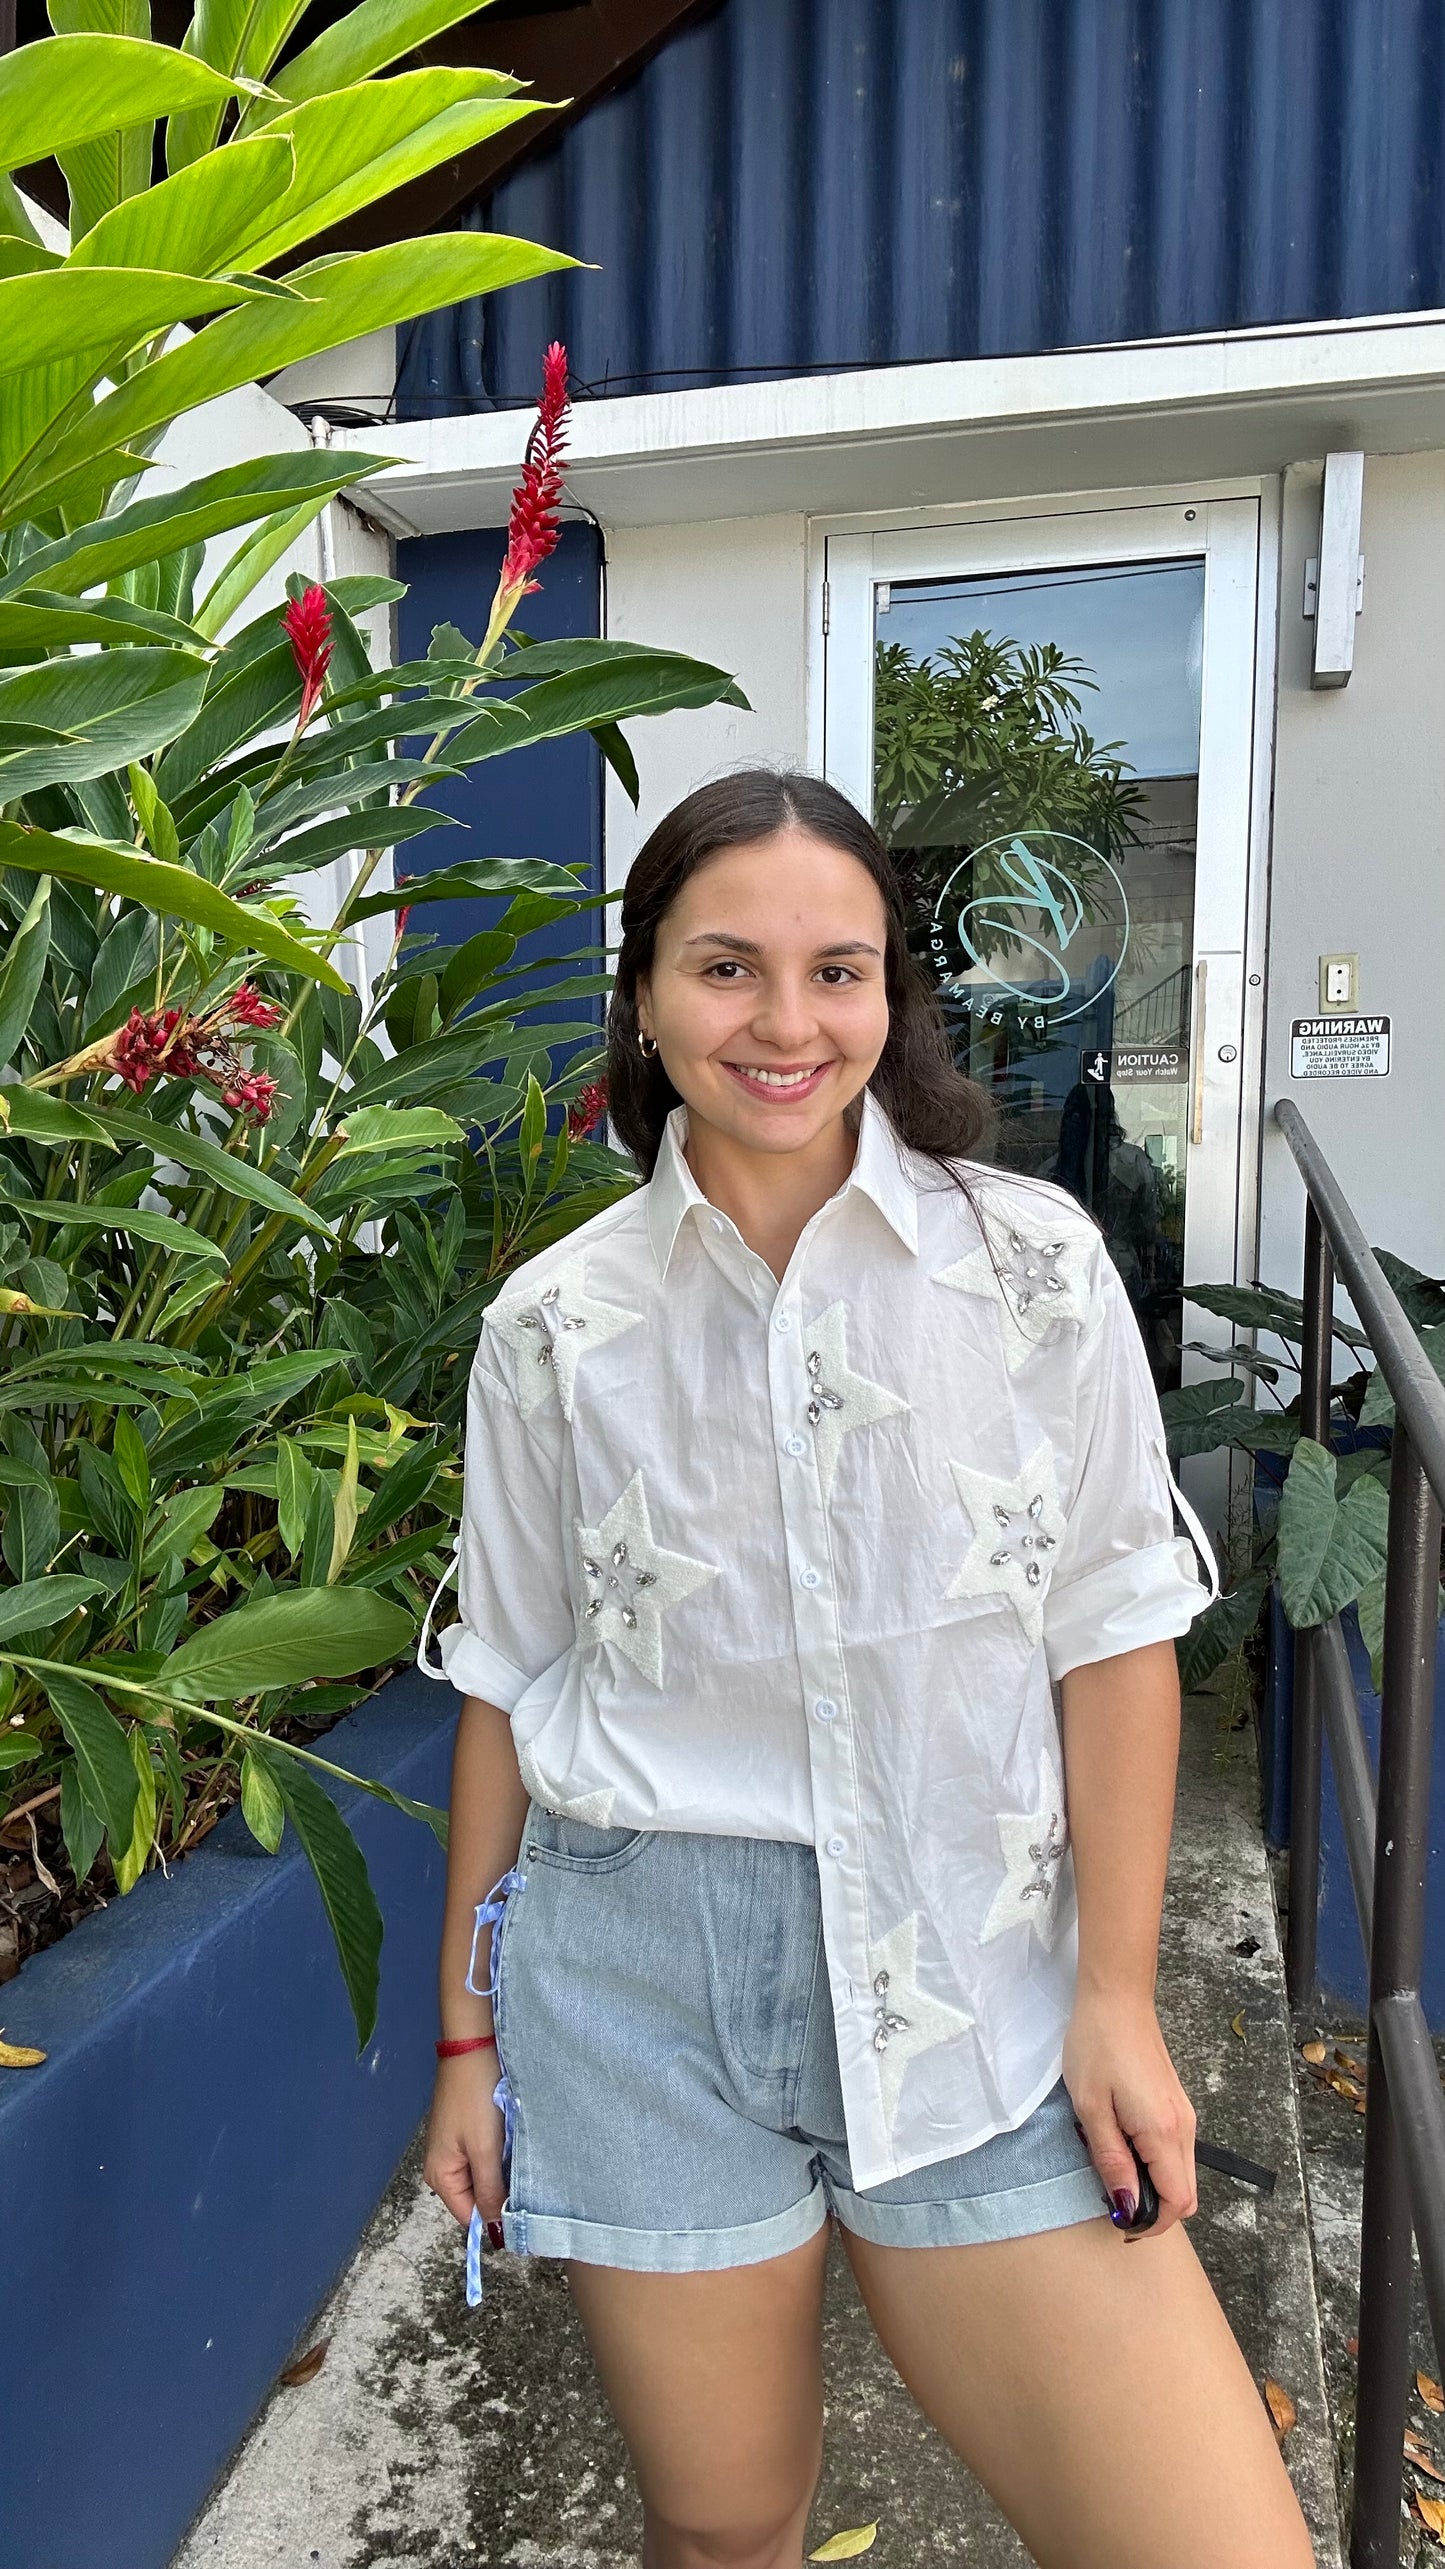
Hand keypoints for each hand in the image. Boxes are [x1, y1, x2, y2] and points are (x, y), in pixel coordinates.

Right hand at [423, 2054, 507, 2238]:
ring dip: (503, 2172)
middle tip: (529, 2181)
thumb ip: (490, 2191)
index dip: (496, 2217)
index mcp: (440, 2177)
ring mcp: (454, 2149)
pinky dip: (501, 2155)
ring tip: (524, 2161)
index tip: (525, 2211)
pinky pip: (485, 2157)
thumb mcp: (484, 2149)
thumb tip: (495, 2234)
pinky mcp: (466, 2133)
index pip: (470, 2216)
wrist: (473, 2047)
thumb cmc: (476, 2098)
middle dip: (501, 2192)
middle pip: (477, 2197)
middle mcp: (442, 2168)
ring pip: (484, 2177)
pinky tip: (515, 2145)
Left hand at [1063, 1987, 1197, 2237]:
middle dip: (1156, 2210)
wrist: (1116, 1999)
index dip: (1153, 2223)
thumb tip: (1128, 2207)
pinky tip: (1125, 2150)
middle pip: (1188, 2194)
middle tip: (1115, 2202)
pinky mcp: (1177, 2105)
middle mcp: (1185, 2128)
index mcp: (1164, 2132)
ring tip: (1115, 2174)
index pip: (1179, 2202)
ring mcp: (1185, 2115)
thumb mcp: (1092, 2109)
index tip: (1120, 2222)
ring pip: (1183, 2174)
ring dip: (1156, 2187)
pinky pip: (1177, 2153)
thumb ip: (1112, 2162)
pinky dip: (1157, 2167)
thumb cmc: (1097, 2049)